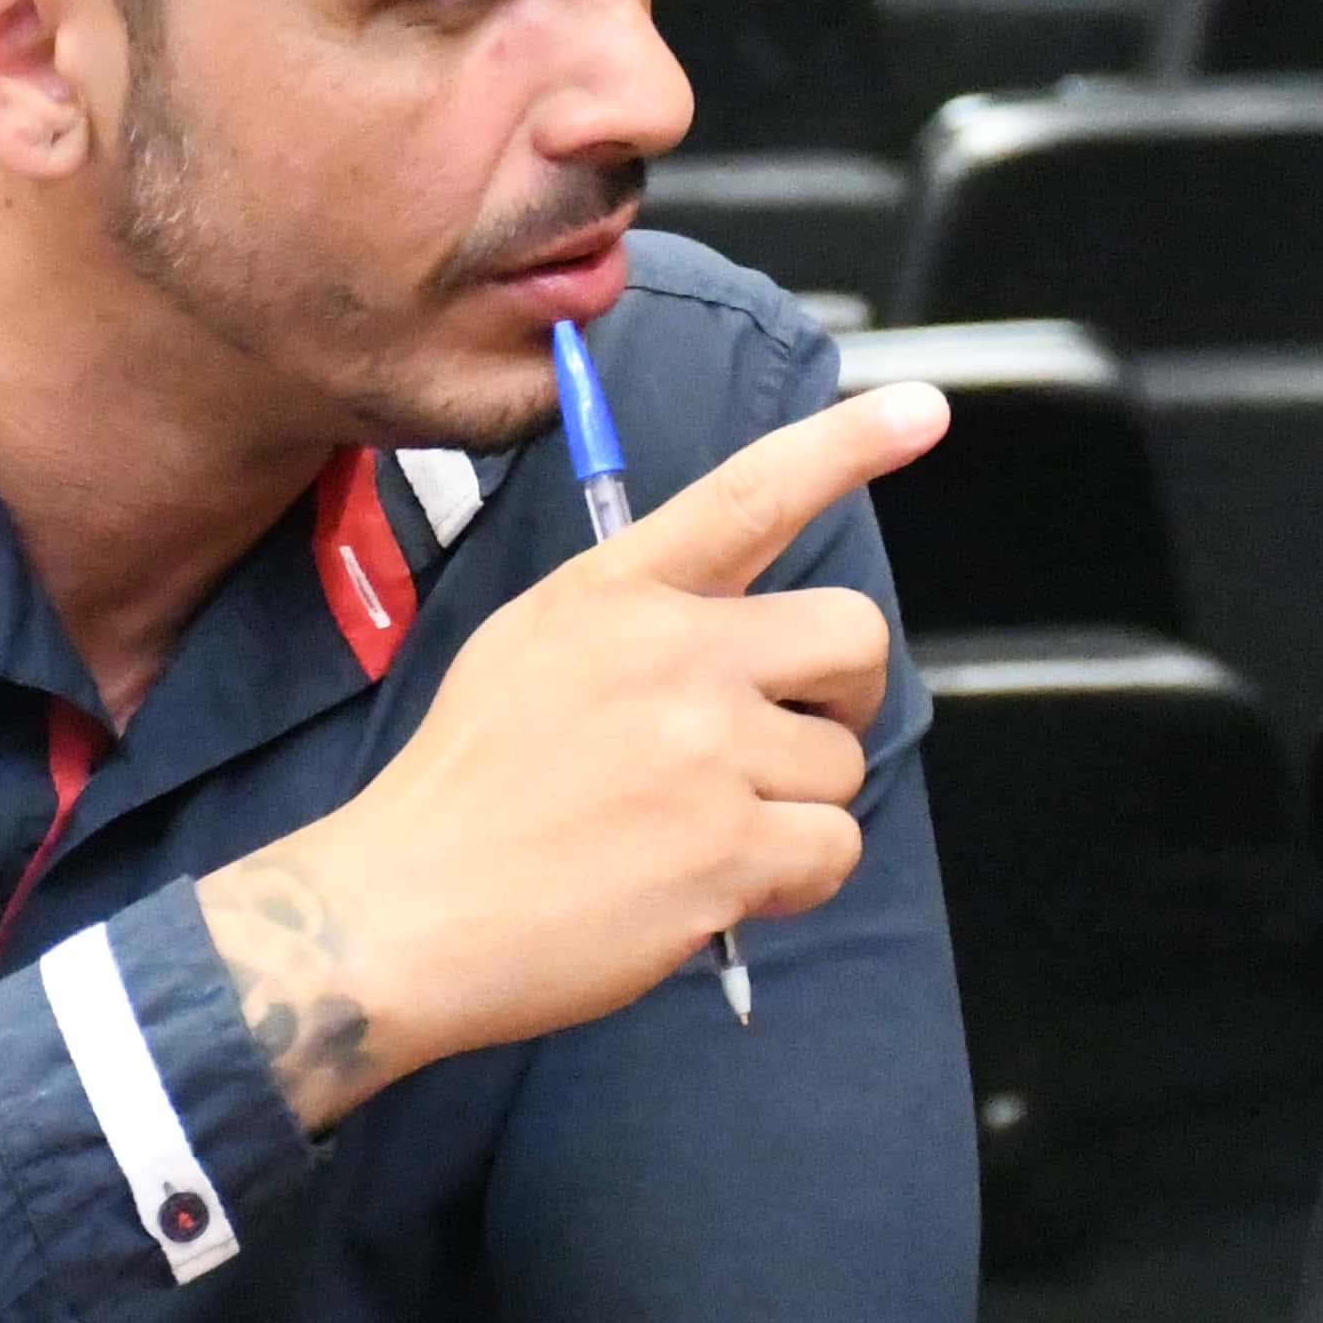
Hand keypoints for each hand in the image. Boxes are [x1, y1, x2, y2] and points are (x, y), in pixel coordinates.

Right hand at [199, 380, 945, 1124]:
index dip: (846, 447)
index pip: (750, 495)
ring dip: (799, 807)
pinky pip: (834, 848)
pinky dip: (795, 880)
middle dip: (845, 692)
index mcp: (617, 592)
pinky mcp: (728, 848)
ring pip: (843, 760)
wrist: (402, 913)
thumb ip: (635, 616)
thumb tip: (736, 628)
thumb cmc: (466, 793)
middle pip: (853, 634)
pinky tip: (720, 887)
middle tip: (792, 733)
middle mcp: (671, 653)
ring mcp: (705, 751)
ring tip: (705, 832)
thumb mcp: (528, 647)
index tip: (920, 410)